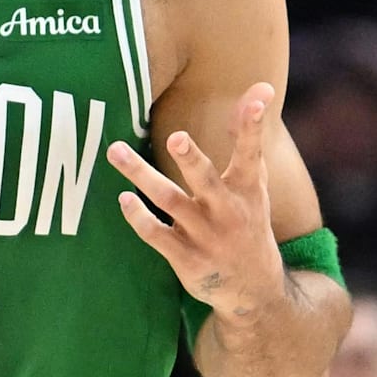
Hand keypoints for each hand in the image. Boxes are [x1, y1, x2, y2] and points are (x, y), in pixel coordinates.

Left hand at [107, 82, 285, 320]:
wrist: (255, 290)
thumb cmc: (247, 221)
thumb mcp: (255, 184)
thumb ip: (250, 138)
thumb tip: (261, 86)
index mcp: (247, 190)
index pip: (251, 152)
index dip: (252, 125)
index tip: (257, 97)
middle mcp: (227, 212)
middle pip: (205, 180)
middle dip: (191, 159)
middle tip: (175, 136)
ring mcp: (205, 237)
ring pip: (169, 201)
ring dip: (141, 175)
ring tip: (115, 151)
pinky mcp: (186, 259)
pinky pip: (157, 235)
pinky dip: (139, 217)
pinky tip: (124, 198)